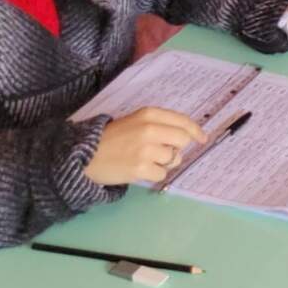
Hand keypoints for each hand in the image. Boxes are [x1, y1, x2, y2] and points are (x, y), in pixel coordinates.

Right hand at [85, 107, 205, 185]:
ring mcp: (146, 150)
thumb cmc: (111, 137)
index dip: (196, 131)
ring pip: (174, 159)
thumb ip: (159, 124)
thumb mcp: (135, 121)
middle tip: (164, 152)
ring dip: (165, 162)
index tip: (203, 138)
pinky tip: (140, 169)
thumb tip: (186, 136)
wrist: (84, 155)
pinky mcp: (140, 169)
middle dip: (178, 148)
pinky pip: (162, 174)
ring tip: (145, 160)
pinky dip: (154, 174)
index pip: (182, 121)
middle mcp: (150, 129)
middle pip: (183, 140)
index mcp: (149, 114)